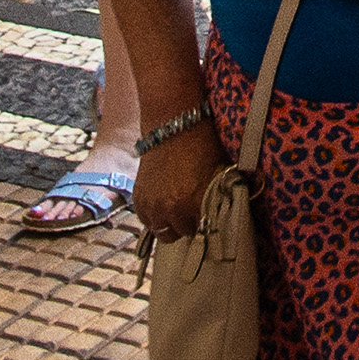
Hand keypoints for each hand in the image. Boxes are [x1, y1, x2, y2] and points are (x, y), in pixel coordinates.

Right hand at [135, 113, 222, 238]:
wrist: (173, 125)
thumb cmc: (200, 145)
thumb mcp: (217, 174)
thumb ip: (216, 199)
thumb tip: (220, 213)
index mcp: (193, 205)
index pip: (204, 231)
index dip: (208, 223)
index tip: (209, 217)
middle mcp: (170, 210)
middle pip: (182, 234)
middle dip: (188, 224)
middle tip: (192, 212)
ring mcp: (151, 206)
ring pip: (161, 232)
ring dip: (169, 223)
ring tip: (176, 209)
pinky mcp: (138, 199)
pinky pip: (146, 220)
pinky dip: (154, 216)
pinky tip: (162, 204)